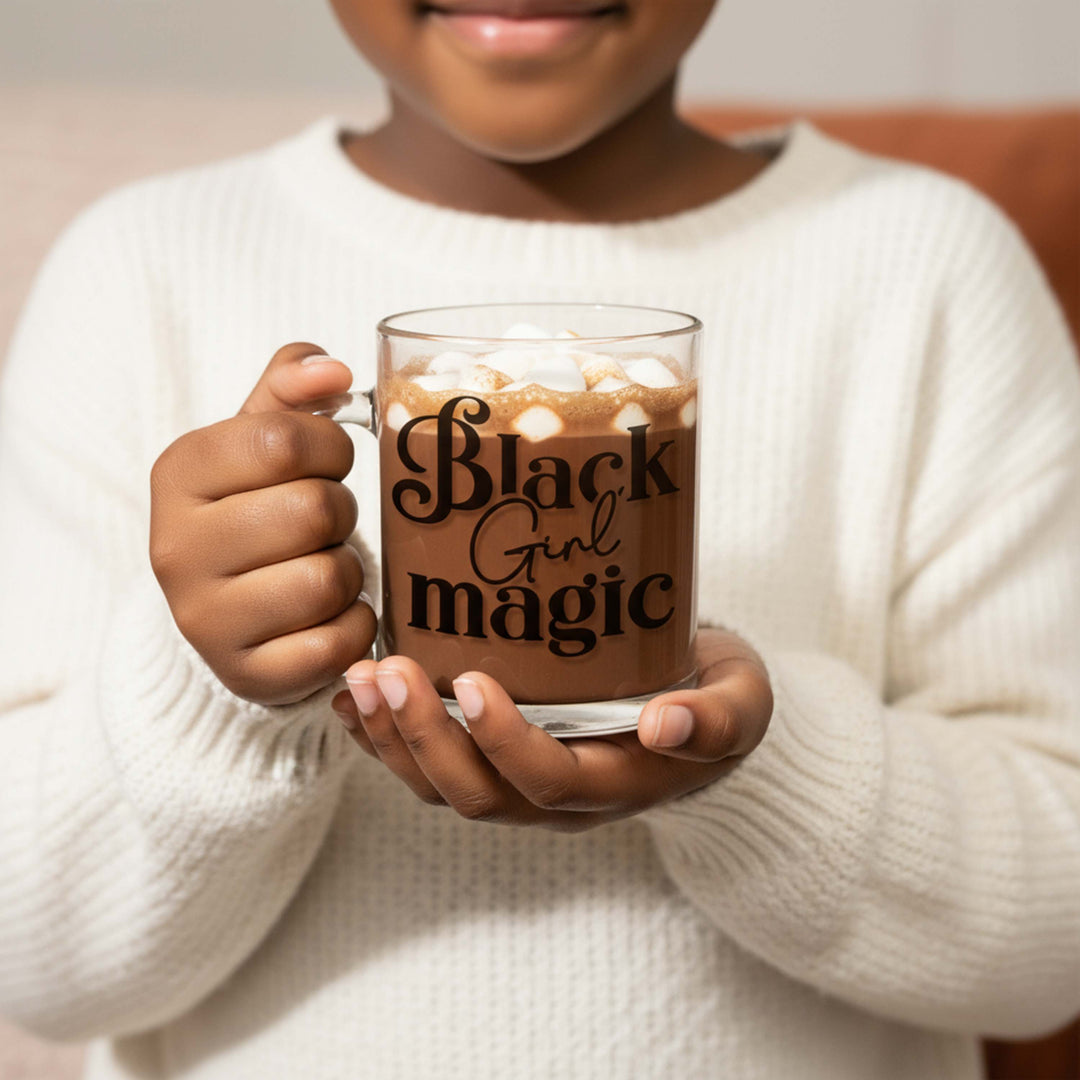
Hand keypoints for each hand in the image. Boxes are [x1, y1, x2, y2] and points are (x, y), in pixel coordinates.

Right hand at [150, 342, 376, 704]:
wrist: (230, 611)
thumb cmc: (258, 509)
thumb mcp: (262, 439)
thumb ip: (293, 389)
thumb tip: (333, 370)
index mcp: (179, 473)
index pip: (282, 440)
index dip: (330, 448)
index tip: (328, 461)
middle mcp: (175, 548)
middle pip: (313, 510)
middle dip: (340, 513)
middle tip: (325, 522)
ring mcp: (203, 619)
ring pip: (328, 579)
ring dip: (347, 570)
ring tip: (322, 565)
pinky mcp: (244, 674)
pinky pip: (335, 643)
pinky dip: (353, 626)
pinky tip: (328, 616)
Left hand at [332, 629, 772, 830]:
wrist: (697, 711)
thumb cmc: (715, 698)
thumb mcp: (740, 703)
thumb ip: (715, 719)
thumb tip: (667, 722)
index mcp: (615, 783)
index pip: (550, 781)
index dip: (505, 742)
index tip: (473, 682)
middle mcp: (558, 798)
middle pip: (477, 793)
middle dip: (424, 738)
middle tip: (388, 673)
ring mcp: (521, 784)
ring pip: (442, 786)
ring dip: (392, 740)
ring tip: (359, 682)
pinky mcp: (495, 760)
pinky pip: (430, 767)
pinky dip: (384, 738)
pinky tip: (353, 699)